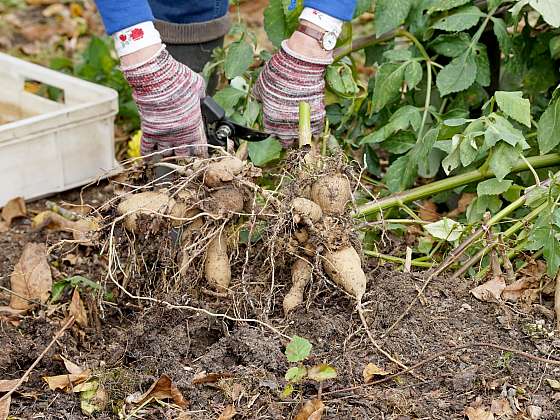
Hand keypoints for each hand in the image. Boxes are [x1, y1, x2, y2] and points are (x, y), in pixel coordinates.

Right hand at [122, 46, 206, 156]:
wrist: (157, 78)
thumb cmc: (179, 80)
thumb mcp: (197, 86)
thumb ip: (200, 94)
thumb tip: (201, 94)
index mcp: (194, 127)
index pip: (200, 148)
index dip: (200, 153)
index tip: (200, 156)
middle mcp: (180, 135)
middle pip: (183, 156)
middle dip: (184, 159)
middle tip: (183, 161)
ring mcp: (163, 136)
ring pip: (166, 155)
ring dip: (166, 158)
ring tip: (167, 162)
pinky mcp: (149, 132)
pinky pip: (147, 149)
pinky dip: (147, 156)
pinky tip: (148, 161)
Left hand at [253, 28, 332, 144]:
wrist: (301, 65)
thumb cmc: (279, 73)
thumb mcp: (262, 83)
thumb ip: (259, 95)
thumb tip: (258, 99)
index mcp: (271, 117)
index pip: (270, 132)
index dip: (273, 130)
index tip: (275, 127)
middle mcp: (286, 124)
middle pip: (285, 139)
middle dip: (285, 137)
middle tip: (287, 132)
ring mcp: (302, 121)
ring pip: (300, 137)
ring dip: (299, 135)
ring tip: (299, 131)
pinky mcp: (316, 116)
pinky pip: (314, 129)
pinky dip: (313, 129)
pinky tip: (311, 126)